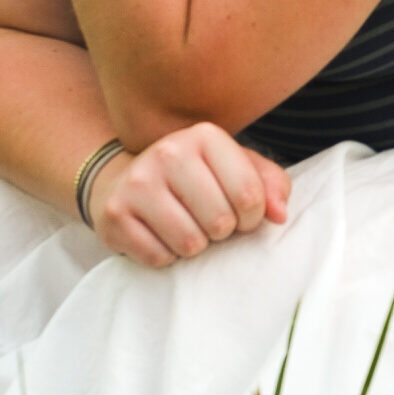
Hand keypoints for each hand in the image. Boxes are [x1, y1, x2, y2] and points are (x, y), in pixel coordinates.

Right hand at [87, 122, 292, 267]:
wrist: (126, 181)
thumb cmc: (196, 179)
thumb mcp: (236, 169)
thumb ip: (269, 185)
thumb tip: (280, 214)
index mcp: (204, 136)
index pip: (250, 194)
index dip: (252, 217)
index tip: (239, 214)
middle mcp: (168, 152)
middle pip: (220, 222)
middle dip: (221, 232)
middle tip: (208, 221)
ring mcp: (137, 182)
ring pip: (190, 243)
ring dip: (194, 246)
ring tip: (185, 226)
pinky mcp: (114, 214)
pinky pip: (158, 257)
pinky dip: (165, 256)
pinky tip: (159, 234)